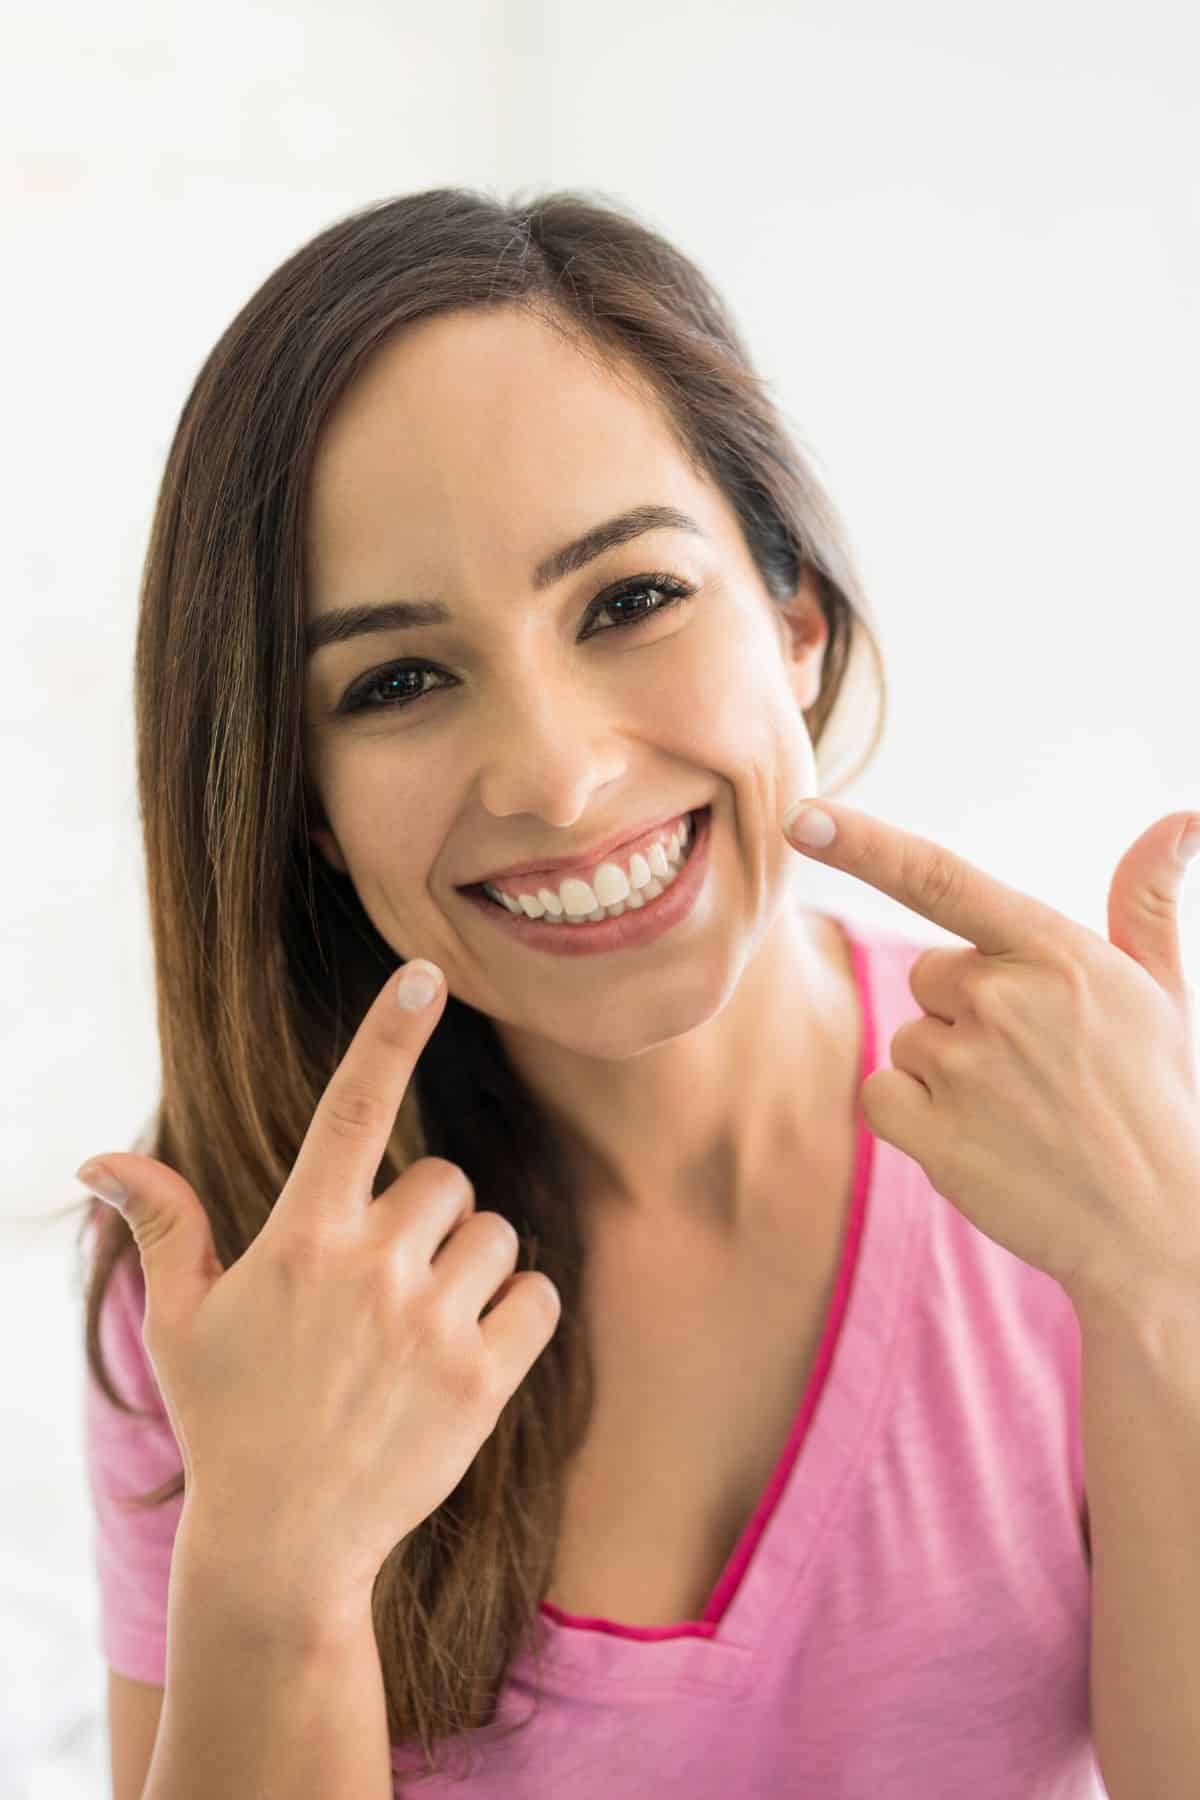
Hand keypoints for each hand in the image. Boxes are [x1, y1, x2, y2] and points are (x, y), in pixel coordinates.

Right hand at [74, 959, 561, 1628]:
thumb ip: (163, 1225)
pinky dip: (518, 1311)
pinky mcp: (485, 1381)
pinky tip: (470, 1347)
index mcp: (300, 1240)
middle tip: (384, 1282)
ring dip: (471, 1264)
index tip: (425, 974)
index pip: (350, 1110)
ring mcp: (432, 1326)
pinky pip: (540, 1297)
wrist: (285, 1546)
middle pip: (444, 1180)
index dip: (387, 1034)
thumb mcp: (181, 1322)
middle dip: (425, 1218)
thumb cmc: (229, 1420)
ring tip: (418, 1325)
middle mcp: (372, 1270)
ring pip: (497, 1234)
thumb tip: (99, 1161)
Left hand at [783, 801, 1199, 1316]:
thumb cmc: (1154, 1097)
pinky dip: (914, 1118)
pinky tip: (980, 1141)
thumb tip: (1186, 816)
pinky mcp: (934, 1132)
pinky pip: (881, 1095)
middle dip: (968, 1011)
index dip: (860, 843)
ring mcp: (967, 1069)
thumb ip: (1146, 899)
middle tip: (1037, 1066)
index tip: (796, 817)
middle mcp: (1006, 1000)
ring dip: (948, 1071)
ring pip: (909, 1039)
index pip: (939, 879)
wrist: (1159, 1227)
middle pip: (930, 976)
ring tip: (1022, 1111)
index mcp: (1056, 953)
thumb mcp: (1160, 990)